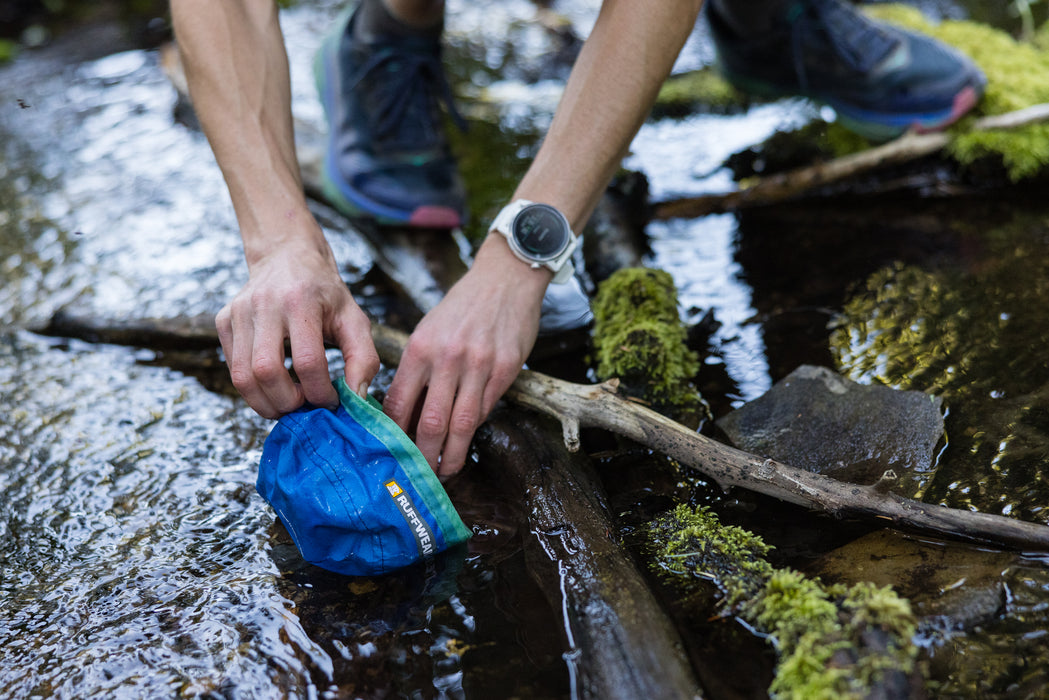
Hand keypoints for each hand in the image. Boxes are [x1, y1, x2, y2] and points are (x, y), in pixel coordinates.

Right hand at [216, 236, 378, 418]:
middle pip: (267, 372)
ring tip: (288, 404)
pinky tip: (273, 386)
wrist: (288, 257)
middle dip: (288, 402)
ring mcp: (238, 312)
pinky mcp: (223, 321)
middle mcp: (264, 304)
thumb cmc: (325, 293)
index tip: (331, 401)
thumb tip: (356, 398)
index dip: (320, 392)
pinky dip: (252, 388)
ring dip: (266, 403)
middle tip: (305, 407)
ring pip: (242, 377)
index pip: (308, 362)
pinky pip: (232, 369)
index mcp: (301, 301)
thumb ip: (363, 358)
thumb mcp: (354, 319)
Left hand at [383, 236, 548, 478]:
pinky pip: (486, 409)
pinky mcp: (506, 369)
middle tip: (419, 475)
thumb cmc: (462, 306)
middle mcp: (448, 358)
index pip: (400, 402)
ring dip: (452, 454)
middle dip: (423, 455)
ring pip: (462, 425)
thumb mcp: (429, 330)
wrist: (505, 279)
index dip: (394, 434)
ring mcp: (479, 366)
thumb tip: (405, 411)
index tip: (391, 452)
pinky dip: (474, 428)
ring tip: (445, 471)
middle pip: (431, 422)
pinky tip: (466, 440)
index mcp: (421, 348)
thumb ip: (418, 369)